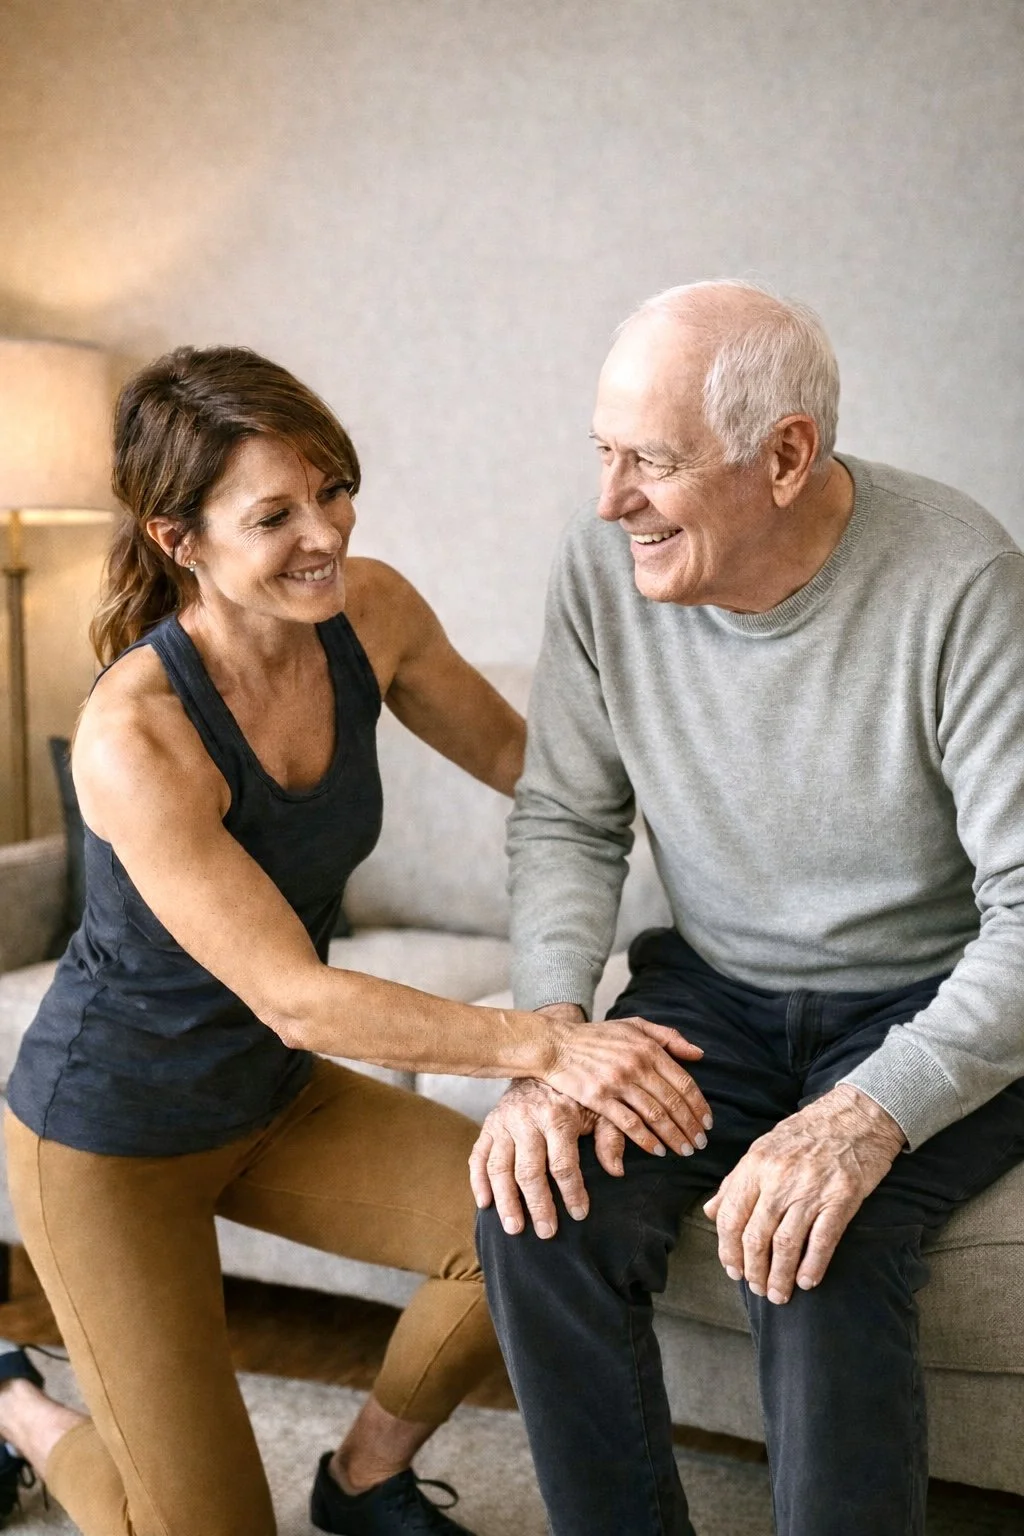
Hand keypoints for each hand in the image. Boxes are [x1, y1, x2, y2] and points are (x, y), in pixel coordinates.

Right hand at [470, 1079, 626, 1236]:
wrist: (540, 1064)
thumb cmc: (575, 1096)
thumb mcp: (599, 1109)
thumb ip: (611, 1138)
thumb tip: (616, 1171)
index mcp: (557, 1116)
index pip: (563, 1163)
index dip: (572, 1192)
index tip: (580, 1214)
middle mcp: (527, 1120)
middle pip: (529, 1170)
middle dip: (538, 1205)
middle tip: (547, 1233)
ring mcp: (503, 1124)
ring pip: (500, 1168)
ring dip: (506, 1201)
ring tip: (514, 1228)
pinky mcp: (488, 1126)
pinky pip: (478, 1156)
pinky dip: (478, 1181)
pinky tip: (485, 1204)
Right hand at [541, 1004, 711, 1159]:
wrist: (555, 1044)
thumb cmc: (596, 1037)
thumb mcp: (634, 1025)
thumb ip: (668, 1037)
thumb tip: (699, 1054)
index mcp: (647, 1048)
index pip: (683, 1082)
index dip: (699, 1105)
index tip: (707, 1123)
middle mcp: (636, 1065)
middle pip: (673, 1102)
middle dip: (690, 1126)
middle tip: (700, 1144)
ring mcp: (617, 1082)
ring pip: (655, 1115)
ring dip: (674, 1136)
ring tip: (684, 1150)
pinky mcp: (599, 1098)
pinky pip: (629, 1124)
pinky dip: (647, 1140)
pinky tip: (658, 1151)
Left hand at [702, 1084, 905, 1303]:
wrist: (856, 1115)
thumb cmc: (807, 1132)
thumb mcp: (763, 1147)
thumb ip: (735, 1181)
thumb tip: (711, 1211)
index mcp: (755, 1165)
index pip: (730, 1217)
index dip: (728, 1250)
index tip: (733, 1270)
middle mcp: (779, 1178)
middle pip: (756, 1237)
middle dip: (753, 1270)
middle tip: (757, 1289)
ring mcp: (811, 1189)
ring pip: (786, 1245)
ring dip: (780, 1276)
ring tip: (778, 1294)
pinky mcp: (841, 1198)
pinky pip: (822, 1240)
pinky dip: (813, 1266)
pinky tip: (808, 1282)